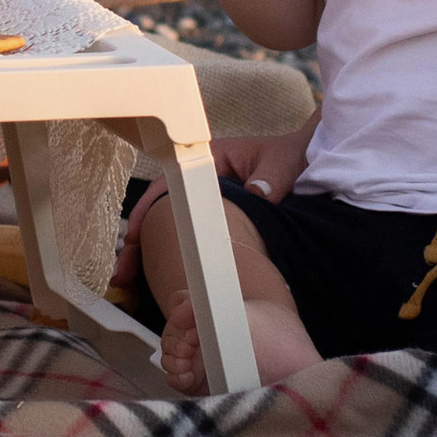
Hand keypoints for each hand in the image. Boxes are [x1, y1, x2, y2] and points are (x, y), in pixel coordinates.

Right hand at [113, 117, 317, 288]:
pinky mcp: (221, 218)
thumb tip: (258, 192)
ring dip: (151, 251)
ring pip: (173, 227)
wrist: (311, 159)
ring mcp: (211, 201)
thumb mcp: (283, 162)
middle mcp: (204, 180)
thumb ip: (272, 175)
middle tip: (125, 269)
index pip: (170, 184)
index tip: (136, 235)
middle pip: (163, 211)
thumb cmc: (294, 155)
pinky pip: (191, 236)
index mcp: (212, 159)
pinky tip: (161, 276)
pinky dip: (175, 254)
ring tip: (133, 280)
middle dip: (140, 240)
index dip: (149, 210)